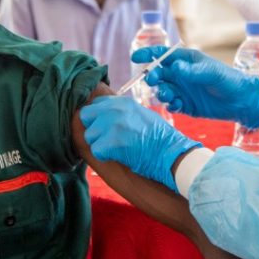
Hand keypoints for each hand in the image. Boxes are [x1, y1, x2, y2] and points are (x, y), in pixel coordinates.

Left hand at [80, 96, 199, 191]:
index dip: (97, 118)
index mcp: (122, 101)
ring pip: (89, 136)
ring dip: (100, 145)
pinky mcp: (112, 142)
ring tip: (118, 149)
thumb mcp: (140, 114)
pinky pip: (96, 150)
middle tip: (107, 140)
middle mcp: (115, 109)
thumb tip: (102, 116)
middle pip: (85, 117)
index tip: (105, 129)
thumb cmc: (159, 137)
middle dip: (94, 129)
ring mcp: (113, 124)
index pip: (94, 104)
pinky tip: (119, 156)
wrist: (172, 153)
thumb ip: (120, 112)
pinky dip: (105, 156)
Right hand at [132, 47, 258, 128]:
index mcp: (186, 60)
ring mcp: (182, 90)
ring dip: (161, 92)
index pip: (162, 54)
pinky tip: (176, 106)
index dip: (148, 54)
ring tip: (168, 95)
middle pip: (158, 73)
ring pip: (163, 90)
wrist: (242, 101)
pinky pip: (171, 104)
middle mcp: (181, 74)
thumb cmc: (229, 80)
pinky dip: (170, 105)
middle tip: (153, 81)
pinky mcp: (185, 105)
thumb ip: (193, 71)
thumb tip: (174, 66)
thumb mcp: (212, 72)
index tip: (135, 57)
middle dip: (153, 76)